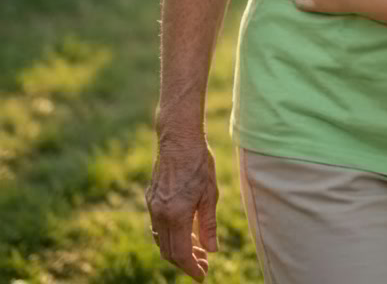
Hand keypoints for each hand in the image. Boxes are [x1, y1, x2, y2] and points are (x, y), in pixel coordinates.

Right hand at [146, 137, 218, 281]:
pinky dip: (170, 235)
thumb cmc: (199, 163)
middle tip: (204, 264)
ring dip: (178, 249)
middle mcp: (160, 214)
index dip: (191, 268)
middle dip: (186, 262)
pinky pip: (158, 226)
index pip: (180, 253)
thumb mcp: (210, 193)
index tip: (202, 275)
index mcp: (175, 215)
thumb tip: (212, 250)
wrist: (178, 139)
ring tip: (198, 250)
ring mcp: (153, 207)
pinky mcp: (151, 199)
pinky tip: (185, 232)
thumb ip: (209, 224)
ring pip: (161, 240)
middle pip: (168, 251)